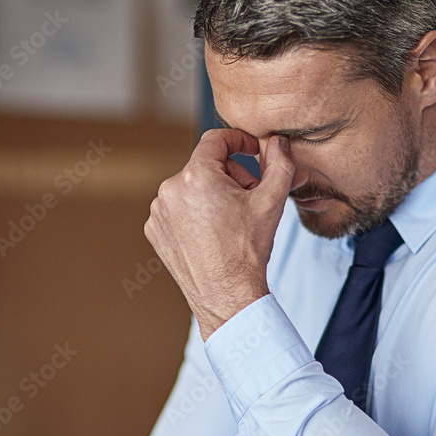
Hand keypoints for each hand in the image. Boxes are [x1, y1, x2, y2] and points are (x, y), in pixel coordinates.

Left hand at [145, 129, 295, 340]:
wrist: (227, 295)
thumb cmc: (247, 251)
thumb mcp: (272, 201)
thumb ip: (280, 163)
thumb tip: (278, 141)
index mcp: (196, 176)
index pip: (216, 139)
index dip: (239, 140)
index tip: (253, 149)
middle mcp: (170, 190)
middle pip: (206, 166)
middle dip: (231, 177)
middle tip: (250, 200)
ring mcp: (159, 212)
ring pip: (192, 188)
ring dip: (213, 195)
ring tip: (231, 222)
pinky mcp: (155, 230)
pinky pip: (178, 209)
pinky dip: (196, 214)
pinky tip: (213, 234)